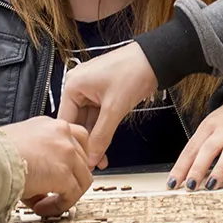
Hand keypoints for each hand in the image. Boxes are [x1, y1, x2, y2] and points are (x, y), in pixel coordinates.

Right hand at [0, 118, 93, 216]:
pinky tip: (41, 208)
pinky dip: (59, 206)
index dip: (73, 160)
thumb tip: (41, 184)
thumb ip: (37, 159)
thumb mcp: (18, 146)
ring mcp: (66, 152)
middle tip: (57, 192)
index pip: (75, 138)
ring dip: (66, 195)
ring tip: (45, 203)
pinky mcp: (64, 172)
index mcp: (49, 125)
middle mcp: (61, 133)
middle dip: (71, 179)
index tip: (67, 173)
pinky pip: (72, 195)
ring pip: (83, 179)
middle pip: (83, 159)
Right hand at [54, 43, 159, 169]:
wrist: (156, 59)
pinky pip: (96, 114)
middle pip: (77, 122)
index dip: (74, 143)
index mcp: (72, 85)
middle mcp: (77, 85)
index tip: (82, 160)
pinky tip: (104, 144)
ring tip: (101, 157)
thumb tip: (92, 156)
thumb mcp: (115, 108)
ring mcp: (89, 88)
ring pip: (87, 120)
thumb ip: (101, 136)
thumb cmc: (134, 70)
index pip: (67, 121)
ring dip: (95, 138)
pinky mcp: (101, 91)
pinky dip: (101, 128)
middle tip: (94, 163)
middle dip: (86, 142)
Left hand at [170, 91, 222, 188]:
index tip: (173, 182)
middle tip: (190, 185)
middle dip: (198, 168)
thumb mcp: (212, 127)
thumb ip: (200, 147)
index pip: (191, 147)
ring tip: (210, 186)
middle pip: (209, 148)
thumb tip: (185, 173)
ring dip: (219, 170)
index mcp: (209, 125)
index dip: (181, 166)